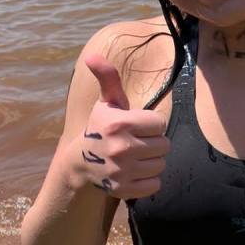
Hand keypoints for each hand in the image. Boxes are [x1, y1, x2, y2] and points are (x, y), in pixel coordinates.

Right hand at [80, 54, 169, 199]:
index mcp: (120, 123)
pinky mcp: (124, 189)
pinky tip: (136, 172)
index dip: (151, 124)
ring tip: (137, 157)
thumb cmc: (100, 128)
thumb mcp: (106, 103)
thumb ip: (108, 78)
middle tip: (138, 142)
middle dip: (154, 143)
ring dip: (152, 161)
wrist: (81, 164)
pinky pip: (155, 184)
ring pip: (161, 164)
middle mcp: (122, 147)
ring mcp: (123, 171)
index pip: (160, 123)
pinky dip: (149, 180)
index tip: (138, 126)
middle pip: (164, 145)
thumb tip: (92, 55)